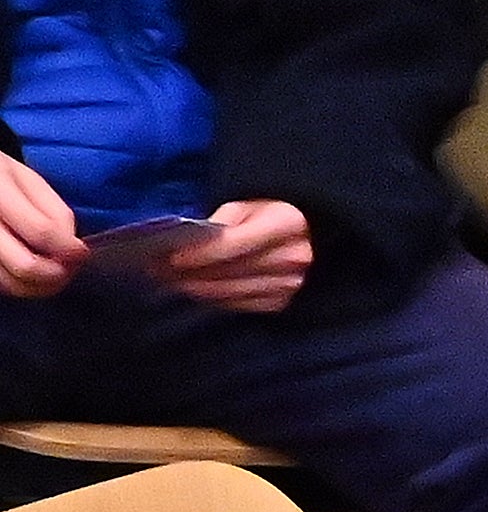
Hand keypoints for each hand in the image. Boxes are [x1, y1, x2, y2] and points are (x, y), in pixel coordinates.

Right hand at [0, 150, 80, 296]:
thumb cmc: (0, 179)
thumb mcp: (28, 181)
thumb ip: (54, 211)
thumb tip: (73, 247)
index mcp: (0, 196)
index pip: (41, 232)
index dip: (69, 248)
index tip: (82, 252)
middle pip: (25, 265)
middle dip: (58, 274)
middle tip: (70, 268)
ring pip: (12, 283)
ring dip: (42, 286)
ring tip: (56, 273)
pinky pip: (2, 284)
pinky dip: (22, 285)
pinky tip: (34, 274)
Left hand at [149, 200, 312, 313]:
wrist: (307, 234)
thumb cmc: (270, 214)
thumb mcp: (247, 206)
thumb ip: (220, 223)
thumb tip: (185, 245)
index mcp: (286, 224)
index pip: (233, 245)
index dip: (198, 254)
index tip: (169, 257)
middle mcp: (293, 257)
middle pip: (229, 272)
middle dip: (189, 273)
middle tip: (157, 271)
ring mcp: (290, 284)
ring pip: (230, 292)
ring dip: (196, 289)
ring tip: (169, 281)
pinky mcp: (282, 302)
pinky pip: (239, 304)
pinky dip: (213, 298)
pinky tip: (195, 290)